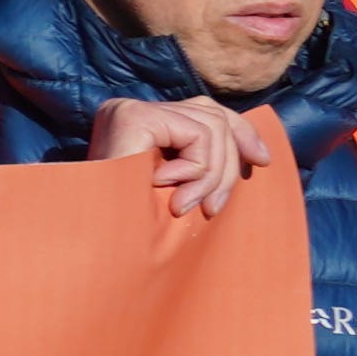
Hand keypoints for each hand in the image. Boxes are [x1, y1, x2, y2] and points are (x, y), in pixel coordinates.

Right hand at [84, 96, 249, 220]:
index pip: (204, 110)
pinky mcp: (133, 117)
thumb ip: (203, 165)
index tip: (262, 161)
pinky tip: (171, 192)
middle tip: (215, 207)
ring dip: (212, 175)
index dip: (241, 132)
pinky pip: (196, 135)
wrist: (93, 246)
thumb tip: (255, 151)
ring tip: (190, 206)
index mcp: (140, 124)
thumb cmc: (131, 231)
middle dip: (228, 163)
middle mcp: (131, 109)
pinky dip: (197, 170)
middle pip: (212, 116)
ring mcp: (129, 110)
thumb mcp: (178, 192)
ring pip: (211, 126)